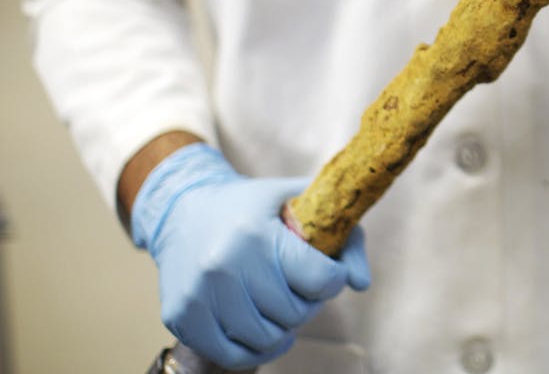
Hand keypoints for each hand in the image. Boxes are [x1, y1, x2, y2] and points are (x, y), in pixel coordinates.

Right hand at [130, 143, 370, 368]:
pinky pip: (230, 355)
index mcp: (257, 233)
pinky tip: (263, 330)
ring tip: (280, 305)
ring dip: (283, 328)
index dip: (333, 279)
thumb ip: (345, 238)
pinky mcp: (180, 316)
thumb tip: (360, 284)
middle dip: (308, 303)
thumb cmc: (254, 207)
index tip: (326, 270)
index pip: (320, 279)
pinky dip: (255, 350)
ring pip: (266, 338)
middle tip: (299, 287)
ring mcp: (199, 294)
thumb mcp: (301, 202)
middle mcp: (224, 264)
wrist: (182, 209)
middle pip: (295, 313)